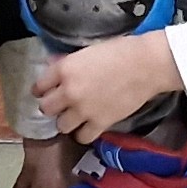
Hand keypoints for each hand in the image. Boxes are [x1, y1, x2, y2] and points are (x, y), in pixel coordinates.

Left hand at [30, 29, 178, 139]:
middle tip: (62, 104)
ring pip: (61, 126)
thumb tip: (53, 66)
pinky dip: (83, 133)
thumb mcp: (88, 50)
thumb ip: (68, 62)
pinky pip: (82, 137)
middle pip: (46, 108)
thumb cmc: (120, 50)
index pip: (39, 86)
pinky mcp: (100, 123)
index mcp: (65, 69)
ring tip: (76, 116)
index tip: (46, 91)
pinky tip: (88, 126)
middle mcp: (69, 91)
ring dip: (66, 121)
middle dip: (52, 106)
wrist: (147, 65)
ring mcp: (84, 110)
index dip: (42, 89)